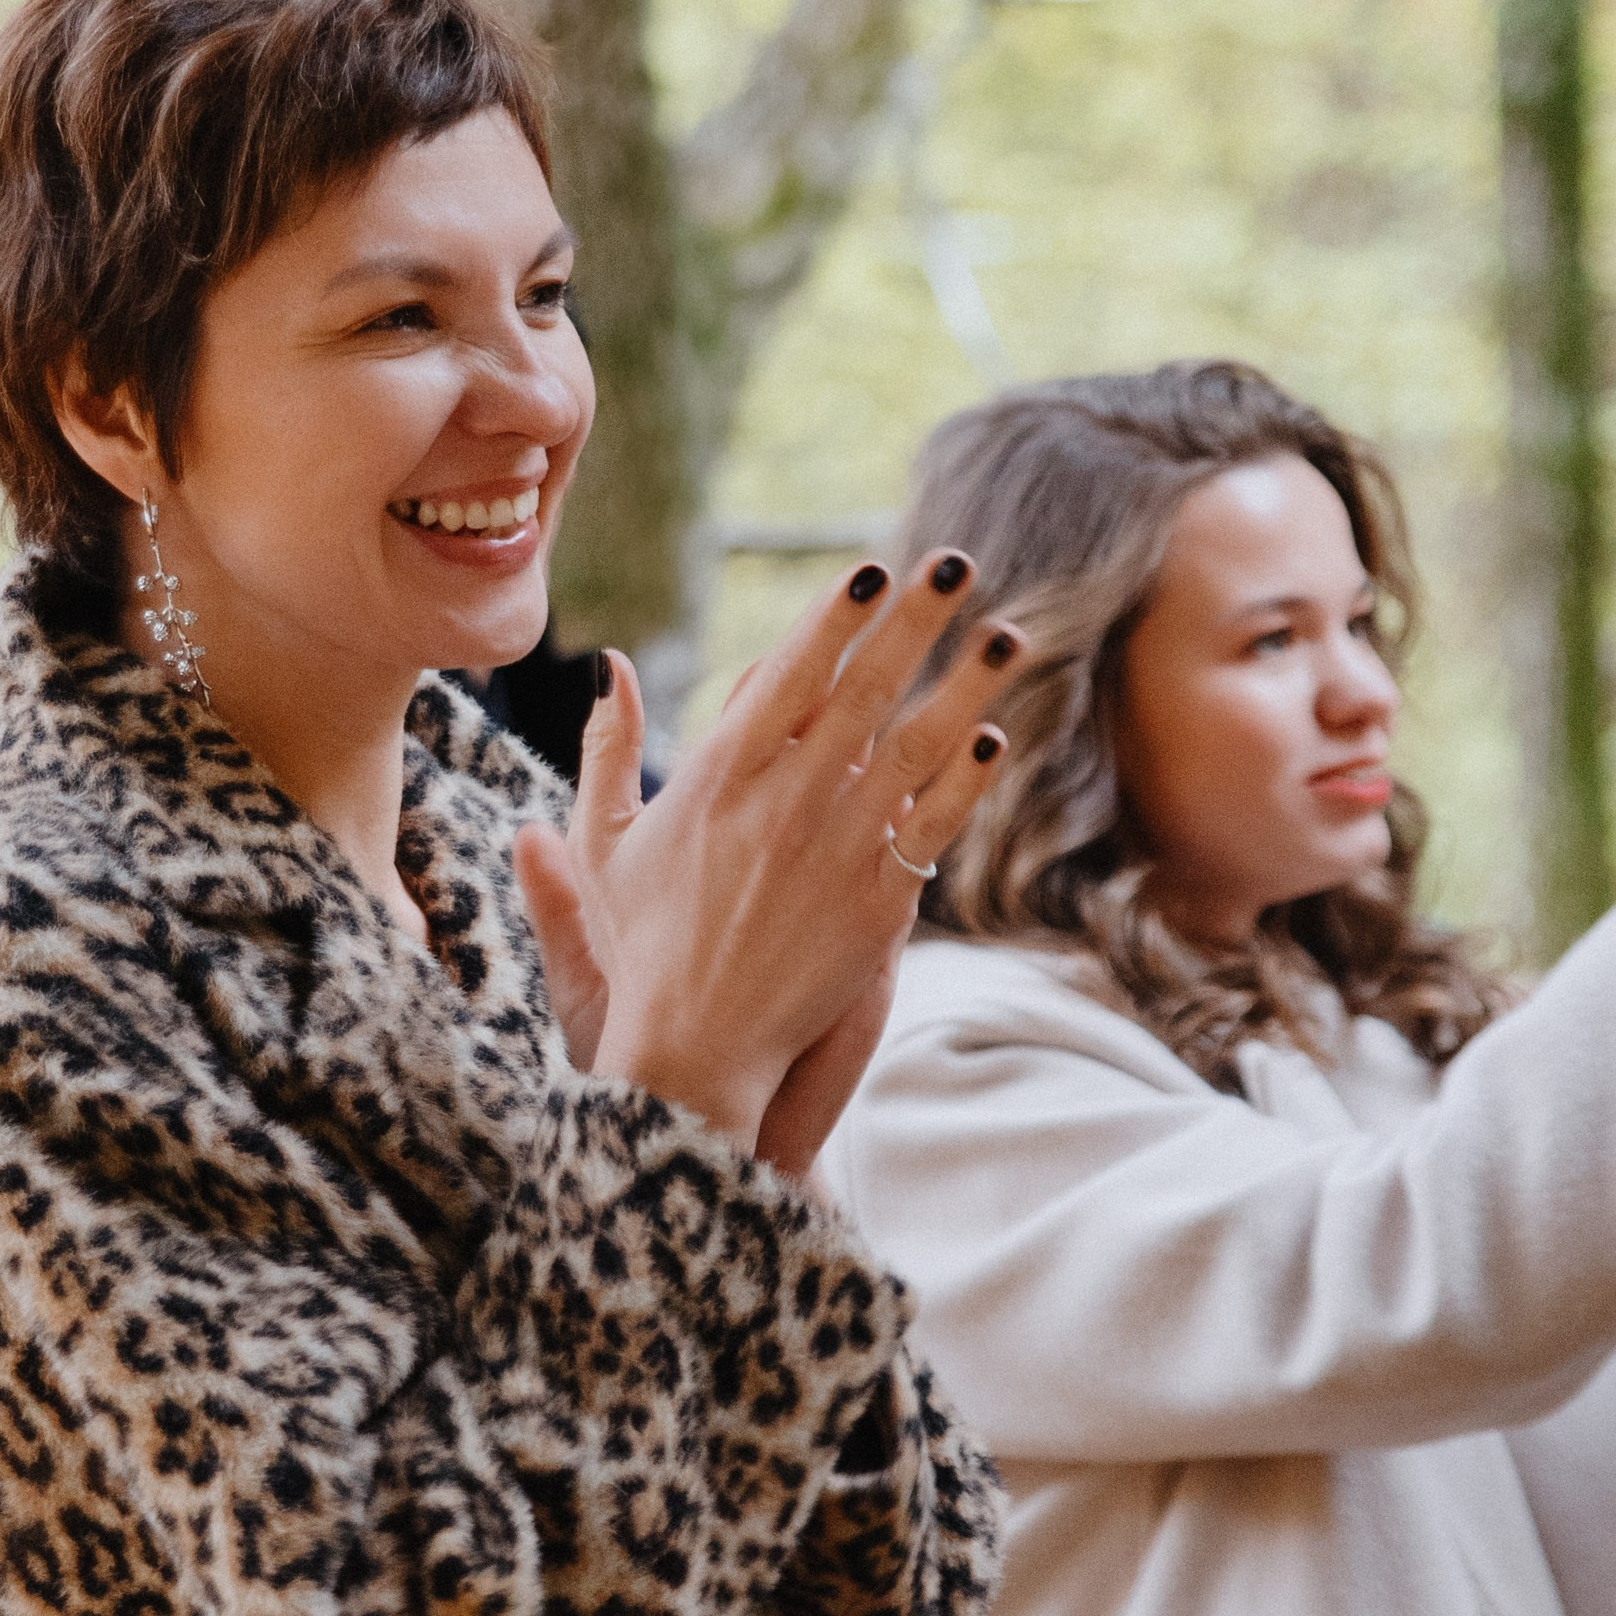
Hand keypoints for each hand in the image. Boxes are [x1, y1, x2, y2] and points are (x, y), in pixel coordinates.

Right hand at [517, 555, 1023, 1148]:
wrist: (695, 1054)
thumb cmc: (642, 950)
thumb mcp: (606, 845)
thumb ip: (606, 750)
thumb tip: (613, 664)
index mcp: (715, 778)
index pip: (788, 673)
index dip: (835, 617)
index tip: (872, 569)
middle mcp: (784, 803)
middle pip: (865, 689)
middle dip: (916, 618)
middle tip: (956, 561)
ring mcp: (837, 852)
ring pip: (918, 748)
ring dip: (967, 683)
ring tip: (1009, 632)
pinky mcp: (879, 906)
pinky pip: (935, 826)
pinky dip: (967, 779)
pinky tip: (994, 737)